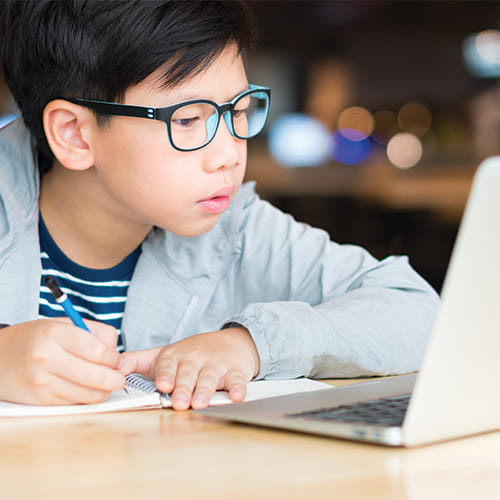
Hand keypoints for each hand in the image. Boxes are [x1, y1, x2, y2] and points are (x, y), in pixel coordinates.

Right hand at [0, 318, 125, 404]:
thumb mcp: (64, 324)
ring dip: (104, 391)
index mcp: (55, 333)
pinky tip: (86, 388)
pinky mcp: (40, 400)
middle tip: (120, 376)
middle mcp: (47, 357)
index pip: (98, 351)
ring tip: (105, 383)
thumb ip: (95, 332)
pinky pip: (76, 403)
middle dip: (116, 379)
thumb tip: (117, 353)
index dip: (115, 358)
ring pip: (89, 394)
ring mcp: (42, 381)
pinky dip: (87, 397)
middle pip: (97, 376)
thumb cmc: (36, 338)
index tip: (117, 360)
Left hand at [120, 327, 259, 410]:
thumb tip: (111, 368)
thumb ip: (137, 361)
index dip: (165, 374)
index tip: (162, 385)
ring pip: (210, 377)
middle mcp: (196, 358)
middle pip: (188, 373)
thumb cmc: (194, 353)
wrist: (232, 342)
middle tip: (180, 402)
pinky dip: (238, 388)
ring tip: (200, 402)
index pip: (168, 364)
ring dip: (205, 390)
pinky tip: (236, 396)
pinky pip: (237, 380)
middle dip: (184, 387)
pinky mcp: (236, 371)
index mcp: (176, 355)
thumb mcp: (165, 353)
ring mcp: (217, 364)